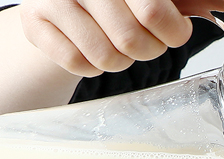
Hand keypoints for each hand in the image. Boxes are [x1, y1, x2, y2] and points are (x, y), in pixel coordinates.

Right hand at [18, 0, 223, 76]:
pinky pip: (79, 64)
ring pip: (106, 57)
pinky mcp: (35, 20)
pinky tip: (92, 44)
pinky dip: (92, 65)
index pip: (156, 12)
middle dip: (147, 49)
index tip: (170, 28)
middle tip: (143, 37)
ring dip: (121, 60)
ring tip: (117, 40)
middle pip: (132, 40)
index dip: (170, 31)